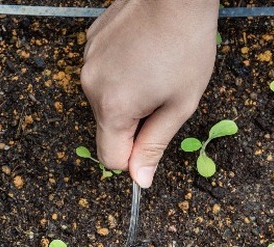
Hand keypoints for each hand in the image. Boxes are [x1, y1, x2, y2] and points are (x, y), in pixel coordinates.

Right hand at [81, 0, 217, 187]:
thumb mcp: (180, 105)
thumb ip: (155, 144)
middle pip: (108, 127)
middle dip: (135, 122)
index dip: (134, 156)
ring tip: (156, 69)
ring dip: (129, 95)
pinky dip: (122, 71)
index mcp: (113, 107)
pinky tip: (144, 53)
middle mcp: (91, 85)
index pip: (110, 158)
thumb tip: (139, 179)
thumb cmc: (186, 48)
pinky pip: (104, 72)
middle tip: (163, 95)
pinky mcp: (90, 41)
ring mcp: (87, 61)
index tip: (153, 139)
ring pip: (106, 98)